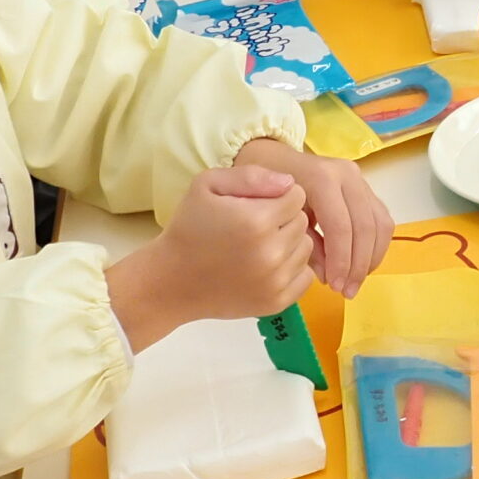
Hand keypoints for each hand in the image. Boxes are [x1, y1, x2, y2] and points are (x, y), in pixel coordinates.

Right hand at [112, 166, 310, 346]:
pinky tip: (266, 265)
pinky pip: (306, 277)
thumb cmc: (188, 227)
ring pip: (307, 248)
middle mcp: (271, 252)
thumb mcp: (207, 185)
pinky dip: (291, 269)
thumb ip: (251, 176)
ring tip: (260, 245)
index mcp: (256, 220)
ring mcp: (275, 281)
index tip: (259, 203)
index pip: (297, 196)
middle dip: (285, 218)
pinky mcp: (276, 303)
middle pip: (304, 222)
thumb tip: (289, 182)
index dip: (279, 196)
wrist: (171, 281)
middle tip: (257, 225)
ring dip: (290, 243)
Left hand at [233, 139, 390, 296]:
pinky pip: (381, 220)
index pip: (340, 226)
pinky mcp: (366, 188)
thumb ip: (303, 245)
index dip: (341, 261)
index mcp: (322, 178)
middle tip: (347, 292)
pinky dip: (375, 247)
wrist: (272, 158)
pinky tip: (361, 266)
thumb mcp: (277, 216)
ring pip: (381, 223)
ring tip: (355, 282)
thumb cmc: (267, 189)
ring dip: (372, 258)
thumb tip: (327, 276)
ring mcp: (360, 179)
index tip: (336, 288)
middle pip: (366, 227)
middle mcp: (347, 175)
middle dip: (359, 264)